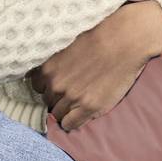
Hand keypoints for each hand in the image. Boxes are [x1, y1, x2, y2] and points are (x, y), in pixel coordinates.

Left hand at [32, 2, 161, 132]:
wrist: (124, 40)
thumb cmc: (99, 36)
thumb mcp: (67, 43)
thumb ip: (54, 60)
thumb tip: (46, 69)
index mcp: (49, 68)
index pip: (37, 86)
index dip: (48, 86)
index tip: (57, 84)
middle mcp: (57, 85)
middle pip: (47, 101)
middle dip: (56, 97)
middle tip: (70, 92)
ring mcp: (73, 97)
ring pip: (57, 114)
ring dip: (64, 110)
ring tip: (76, 103)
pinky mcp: (89, 107)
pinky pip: (70, 124)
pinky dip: (71, 122)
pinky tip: (78, 115)